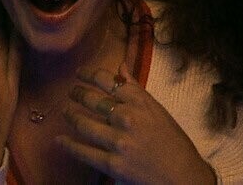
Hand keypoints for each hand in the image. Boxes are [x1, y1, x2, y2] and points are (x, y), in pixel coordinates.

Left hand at [58, 68, 216, 184]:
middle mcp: (127, 117)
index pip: (107, 80)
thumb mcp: (158, 110)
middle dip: (77, 94)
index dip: (88, 74)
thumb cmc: (174, 143)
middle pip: (92, 100)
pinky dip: (69, 145)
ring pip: (84, 124)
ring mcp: (118, 141)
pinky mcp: (112, 164)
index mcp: (140, 101)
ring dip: (70, 116)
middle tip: (70, 93)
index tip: (79, 74)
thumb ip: (136, 90)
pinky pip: (84, 152)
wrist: (183, 176)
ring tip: (64, 112)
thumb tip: (121, 69)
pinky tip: (59, 140)